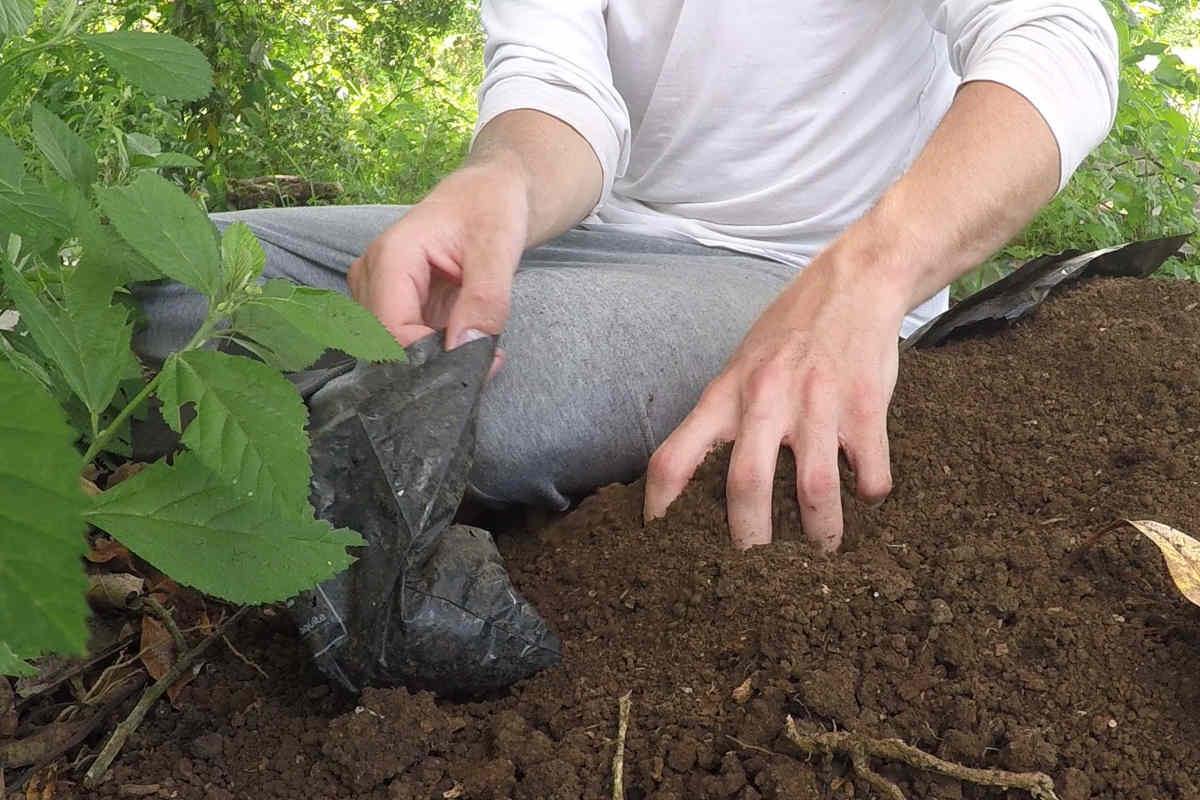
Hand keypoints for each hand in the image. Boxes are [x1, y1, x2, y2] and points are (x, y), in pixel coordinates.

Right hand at [348, 162, 529, 359]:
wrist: (486, 195)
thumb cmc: (490, 209)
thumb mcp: (498, 249)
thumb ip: (485, 300)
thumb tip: (466, 349)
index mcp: (391, 257)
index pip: (392, 331)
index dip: (431, 359)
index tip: (479, 364)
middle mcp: (372, 277)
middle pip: (387, 345)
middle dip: (435, 364)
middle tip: (484, 362)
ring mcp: (376, 293)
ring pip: (393, 350)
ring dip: (435, 361)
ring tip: (478, 351)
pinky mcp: (389, 306)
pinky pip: (404, 343)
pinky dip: (436, 353)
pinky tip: (466, 344)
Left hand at [643, 251, 904, 549]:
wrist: (855, 283)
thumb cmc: (790, 329)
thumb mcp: (741, 365)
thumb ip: (723, 416)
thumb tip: (698, 479)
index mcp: (725, 394)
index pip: (675, 459)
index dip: (661, 510)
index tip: (661, 545)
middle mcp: (766, 401)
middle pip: (745, 487)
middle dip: (748, 542)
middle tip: (754, 573)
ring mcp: (818, 406)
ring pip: (813, 491)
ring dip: (819, 535)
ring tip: (821, 554)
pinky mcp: (866, 409)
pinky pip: (869, 474)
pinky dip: (869, 496)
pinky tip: (866, 500)